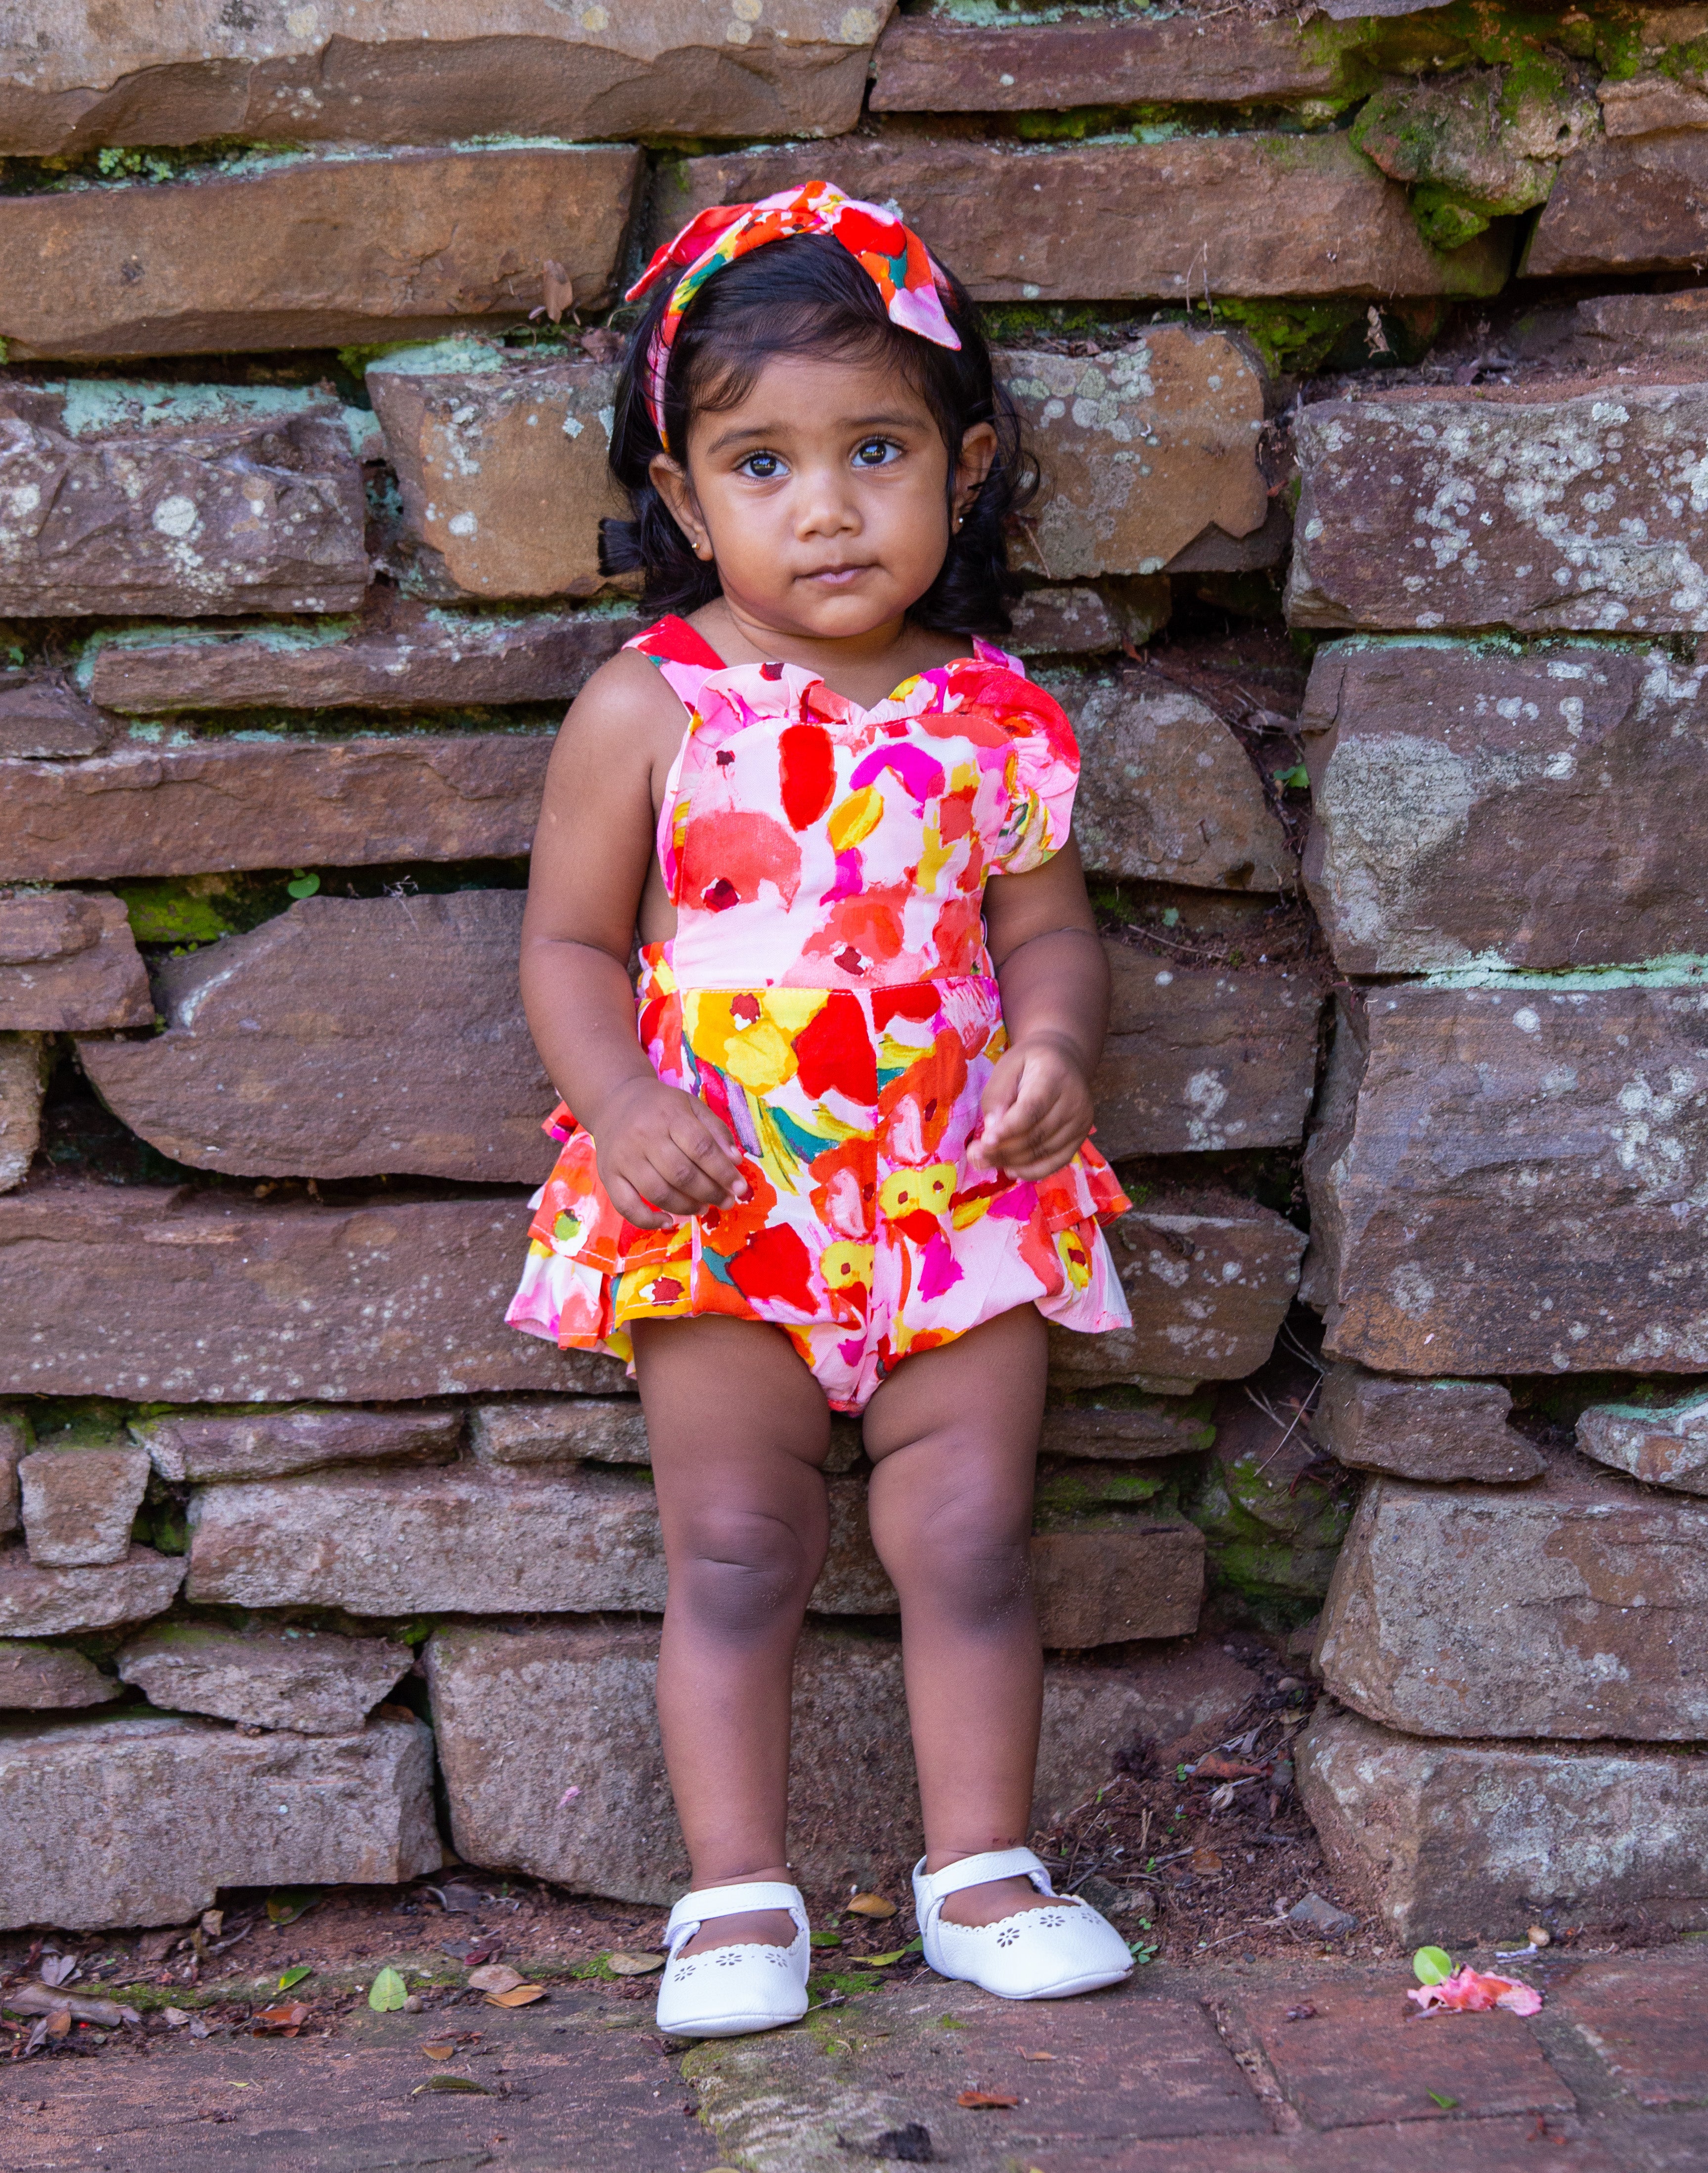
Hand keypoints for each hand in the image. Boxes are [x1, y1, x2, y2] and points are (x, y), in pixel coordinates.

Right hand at [591, 1074, 750, 1230]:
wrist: (614, 1100)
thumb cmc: (661, 1107)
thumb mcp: (692, 1107)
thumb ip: (716, 1131)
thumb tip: (735, 1162)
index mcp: (669, 1116)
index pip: (701, 1148)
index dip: (724, 1172)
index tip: (740, 1188)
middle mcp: (644, 1136)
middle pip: (682, 1174)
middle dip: (710, 1193)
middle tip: (726, 1201)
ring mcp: (624, 1158)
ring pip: (658, 1193)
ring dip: (686, 1207)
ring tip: (704, 1208)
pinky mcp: (608, 1176)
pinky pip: (627, 1207)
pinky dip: (648, 1221)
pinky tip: (668, 1221)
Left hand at [967, 1033, 1094, 1180]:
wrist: (1064, 1061)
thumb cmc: (1029, 1064)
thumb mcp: (1006, 1068)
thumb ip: (997, 1097)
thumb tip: (992, 1132)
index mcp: (1054, 1075)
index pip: (1032, 1109)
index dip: (1008, 1129)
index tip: (984, 1143)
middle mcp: (1075, 1100)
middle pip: (1037, 1134)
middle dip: (1003, 1150)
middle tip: (975, 1157)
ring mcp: (1082, 1121)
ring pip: (1044, 1152)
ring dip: (1012, 1162)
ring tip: (986, 1161)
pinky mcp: (1082, 1136)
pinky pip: (1057, 1162)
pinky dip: (1032, 1171)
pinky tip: (1011, 1169)